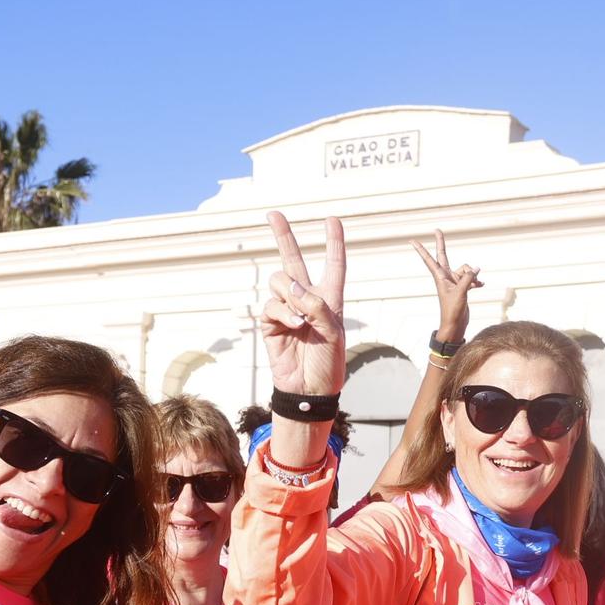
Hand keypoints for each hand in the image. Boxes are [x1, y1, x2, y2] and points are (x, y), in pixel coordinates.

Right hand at [262, 212, 346, 395]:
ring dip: (289, 295)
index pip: (333, 265)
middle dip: (283, 236)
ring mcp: (286, 310)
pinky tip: (294, 327)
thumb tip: (292, 287)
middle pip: (293, 260)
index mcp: (330, 299)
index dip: (334, 242)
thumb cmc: (328, 364)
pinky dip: (283, 313)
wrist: (310, 390)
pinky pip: (271, 304)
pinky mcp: (270, 323)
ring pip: (279, 281)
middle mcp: (306, 299)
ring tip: (300, 319)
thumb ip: (317, 306)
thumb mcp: (334, 333)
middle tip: (273, 214)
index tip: (332, 220)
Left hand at [412, 229, 482, 342]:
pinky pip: (470, 278)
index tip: (412, 240)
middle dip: (441, 243)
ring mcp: (454, 281)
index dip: (421, 250)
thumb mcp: (461, 292)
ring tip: (476, 284)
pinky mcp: (462, 287)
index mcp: (440, 277)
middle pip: (443, 256)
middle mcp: (446, 277)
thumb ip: (468, 278)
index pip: (429, 259)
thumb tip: (476, 268)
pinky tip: (481, 285)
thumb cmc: (452, 310)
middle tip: (437, 230)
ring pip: (465, 269)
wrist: (455, 325)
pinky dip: (476, 281)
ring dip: (472, 274)